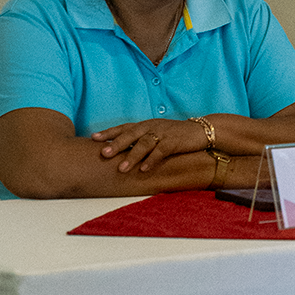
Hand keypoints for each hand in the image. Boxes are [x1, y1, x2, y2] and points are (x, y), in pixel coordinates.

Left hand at [92, 117, 207, 172]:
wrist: (201, 131)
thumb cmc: (176, 135)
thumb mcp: (157, 134)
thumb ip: (141, 140)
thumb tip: (120, 153)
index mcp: (146, 125)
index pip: (124, 127)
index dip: (109, 132)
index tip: (93, 138)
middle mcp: (152, 127)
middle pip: (131, 134)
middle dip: (116, 144)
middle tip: (104, 154)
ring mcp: (163, 133)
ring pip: (144, 143)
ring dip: (132, 156)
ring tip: (122, 168)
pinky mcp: (174, 142)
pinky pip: (161, 151)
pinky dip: (151, 160)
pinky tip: (144, 169)